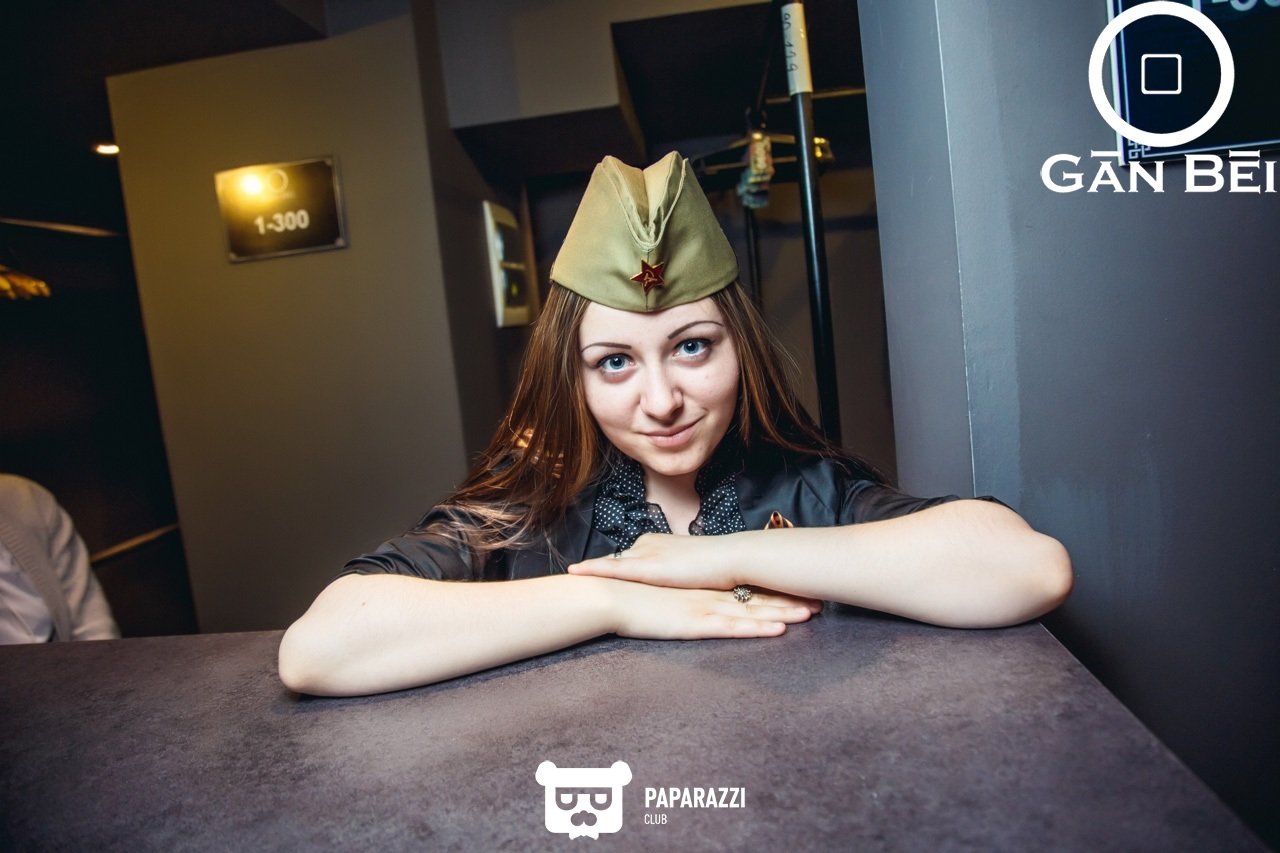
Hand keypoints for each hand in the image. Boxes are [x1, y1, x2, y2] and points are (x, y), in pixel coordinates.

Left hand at [569, 532, 741, 589]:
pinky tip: (575, 573)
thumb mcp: (694, 570)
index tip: (593, 571)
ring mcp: (645, 554)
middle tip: (572, 574)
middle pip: (614, 560)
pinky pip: (612, 570)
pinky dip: (592, 571)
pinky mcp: (646, 568)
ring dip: (589, 570)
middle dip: (594, 569)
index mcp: (657, 544)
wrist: (731, 559)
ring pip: (608, 563)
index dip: (611, 566)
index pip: (628, 557)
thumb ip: (679, 576)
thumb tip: (675, 585)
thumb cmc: (720, 567)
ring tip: (568, 577)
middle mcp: (646, 545)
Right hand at [598, 578, 817, 639]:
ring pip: (752, 610)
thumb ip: (679, 592)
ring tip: (813, 614)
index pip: (746, 586)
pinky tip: (778, 629)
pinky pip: (733, 627)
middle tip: (822, 602)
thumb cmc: (630, 595)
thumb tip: (688, 593)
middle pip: (757, 596)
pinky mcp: (695, 623)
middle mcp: (709, 594)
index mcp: (703, 587)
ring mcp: (704, 607)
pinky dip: (757, 627)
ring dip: (783, 613)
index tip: (801, 588)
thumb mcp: (662, 592)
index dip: (774, 588)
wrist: (609, 594)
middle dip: (790, 600)